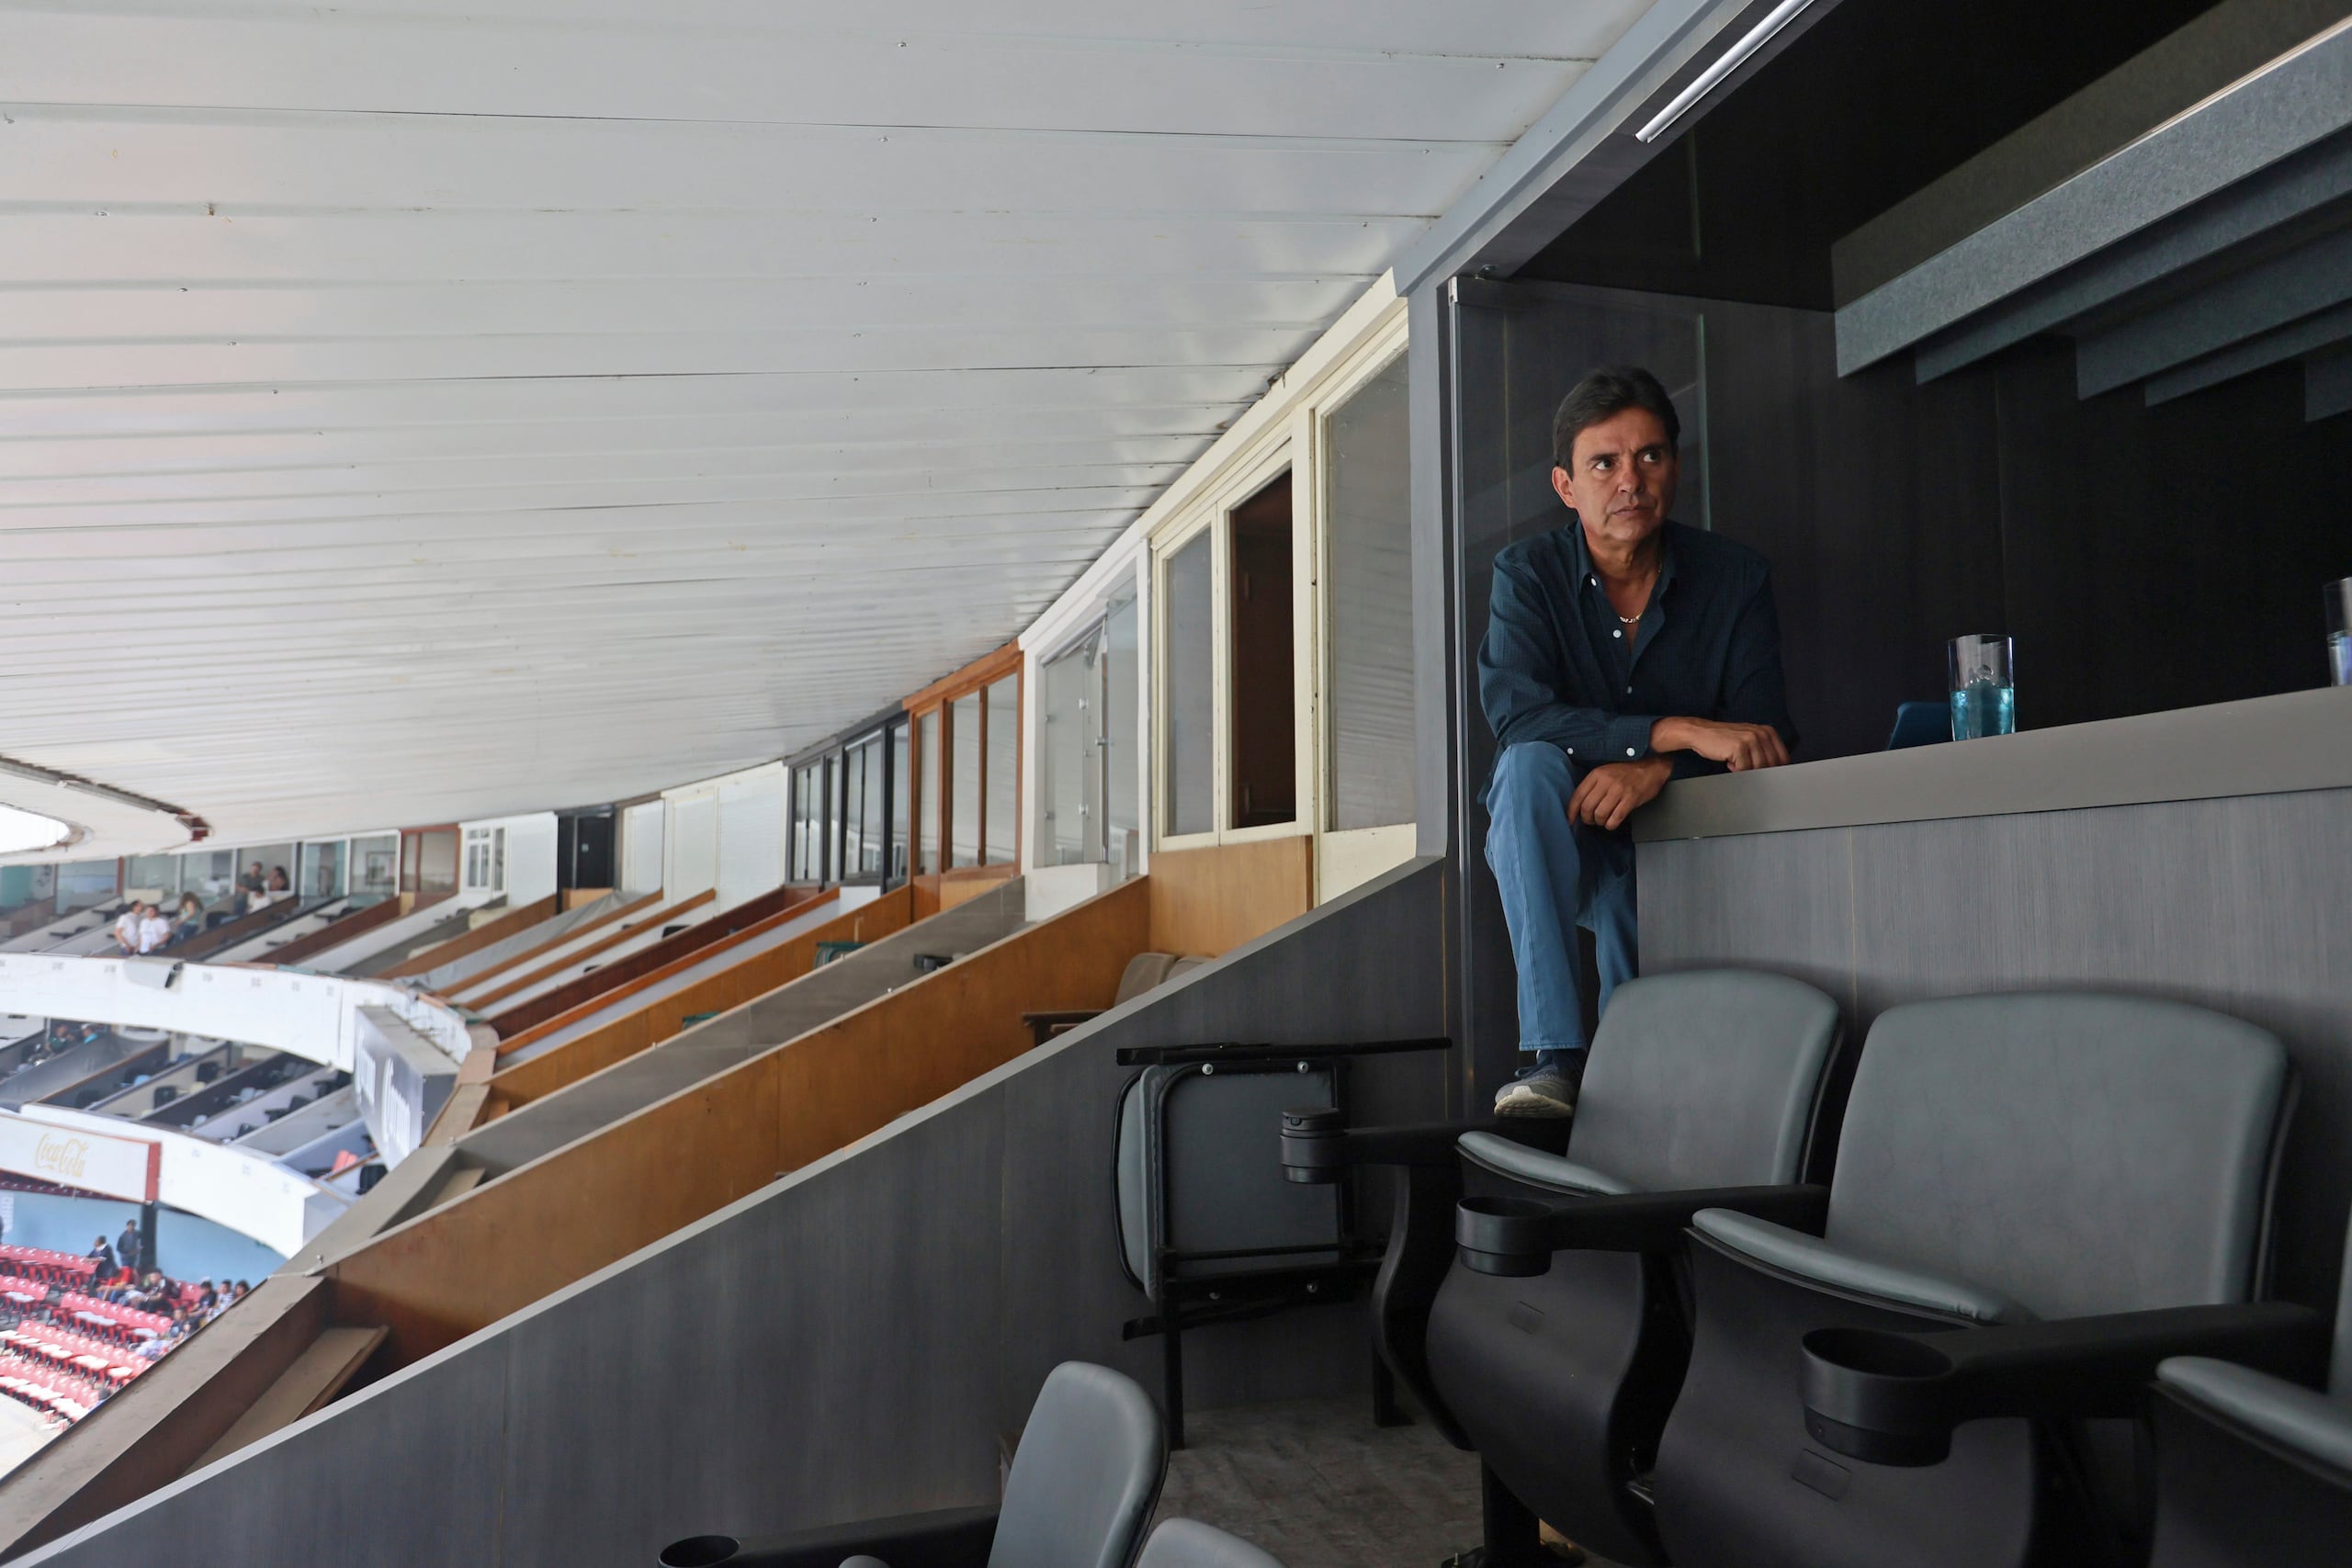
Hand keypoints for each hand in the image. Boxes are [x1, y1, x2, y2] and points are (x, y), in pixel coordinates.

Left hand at [1568, 758, 1672, 830]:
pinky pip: (1615, 818)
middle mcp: (1606, 781)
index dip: (1571, 811)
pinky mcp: (1630, 799)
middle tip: (1590, 821)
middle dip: (1586, 819)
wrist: (1651, 767)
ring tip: (1602, 821)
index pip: (1577, 795)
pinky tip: (1611, 823)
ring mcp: (1619, 790)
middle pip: (1587, 807)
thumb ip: (1593, 786)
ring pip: (1600, 814)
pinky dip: (1611, 825)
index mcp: (1597, 774)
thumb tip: (1579, 805)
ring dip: (1599, 822)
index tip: (1569, 820)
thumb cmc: (1627, 772)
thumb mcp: (1606, 772)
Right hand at [1651, 716, 1789, 771]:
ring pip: (1758, 768)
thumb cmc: (1725, 740)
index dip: (1775, 770)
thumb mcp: (1749, 740)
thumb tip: (1777, 771)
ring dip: (1745, 770)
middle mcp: (1762, 733)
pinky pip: (1745, 769)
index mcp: (1768, 731)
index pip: (1783, 758)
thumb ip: (1764, 751)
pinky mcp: (1739, 747)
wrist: (1701, 732)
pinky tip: (1728, 761)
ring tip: (1735, 761)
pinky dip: (1736, 769)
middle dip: (1758, 771)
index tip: (1766, 774)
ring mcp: (1751, 739)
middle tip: (1744, 766)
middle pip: (1771, 765)